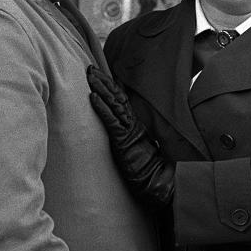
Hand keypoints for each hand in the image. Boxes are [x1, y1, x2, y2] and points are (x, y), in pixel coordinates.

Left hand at [87, 65, 174, 208]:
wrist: (159, 182)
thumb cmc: (149, 171)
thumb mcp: (138, 151)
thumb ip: (132, 139)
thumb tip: (124, 132)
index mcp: (136, 125)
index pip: (122, 101)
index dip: (111, 87)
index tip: (101, 74)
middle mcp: (133, 124)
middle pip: (117, 97)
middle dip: (103, 81)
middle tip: (90, 68)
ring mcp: (129, 131)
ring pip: (114, 104)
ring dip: (101, 89)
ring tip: (90, 76)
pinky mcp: (124, 140)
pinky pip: (111, 121)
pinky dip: (102, 108)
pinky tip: (93, 98)